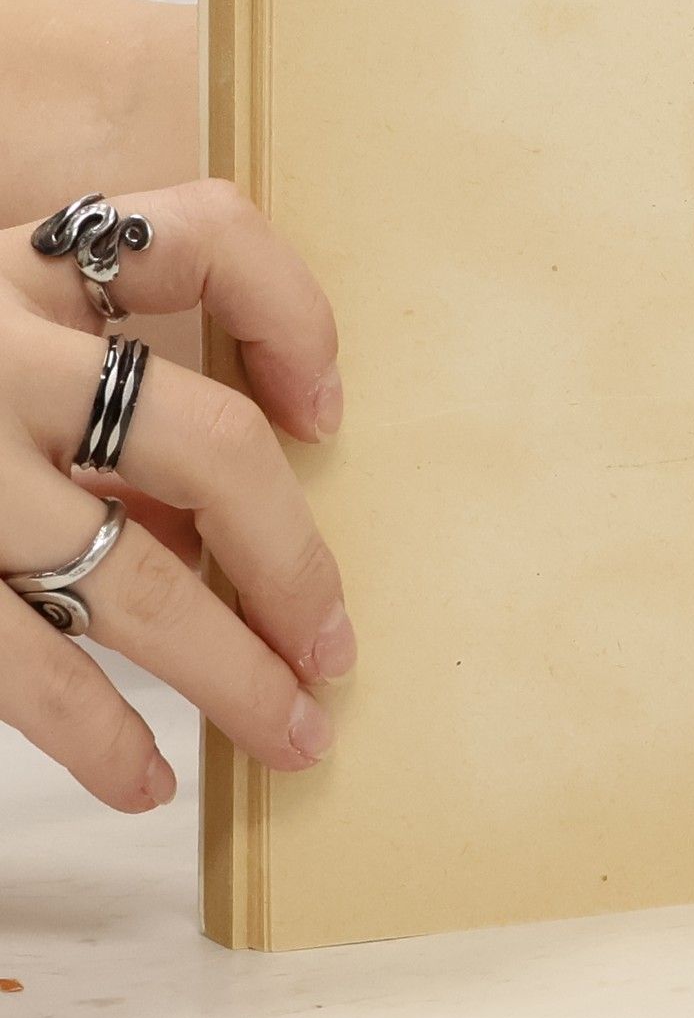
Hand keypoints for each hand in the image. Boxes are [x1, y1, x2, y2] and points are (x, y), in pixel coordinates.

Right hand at [0, 180, 352, 809]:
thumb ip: (62, 376)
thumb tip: (199, 524)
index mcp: (10, 269)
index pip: (204, 239)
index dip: (294, 318)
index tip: (327, 413)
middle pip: (210, 445)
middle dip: (295, 563)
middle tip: (337, 650)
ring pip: (136, 577)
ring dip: (235, 672)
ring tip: (292, 736)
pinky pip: (19, 661)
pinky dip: (99, 735)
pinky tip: (148, 778)